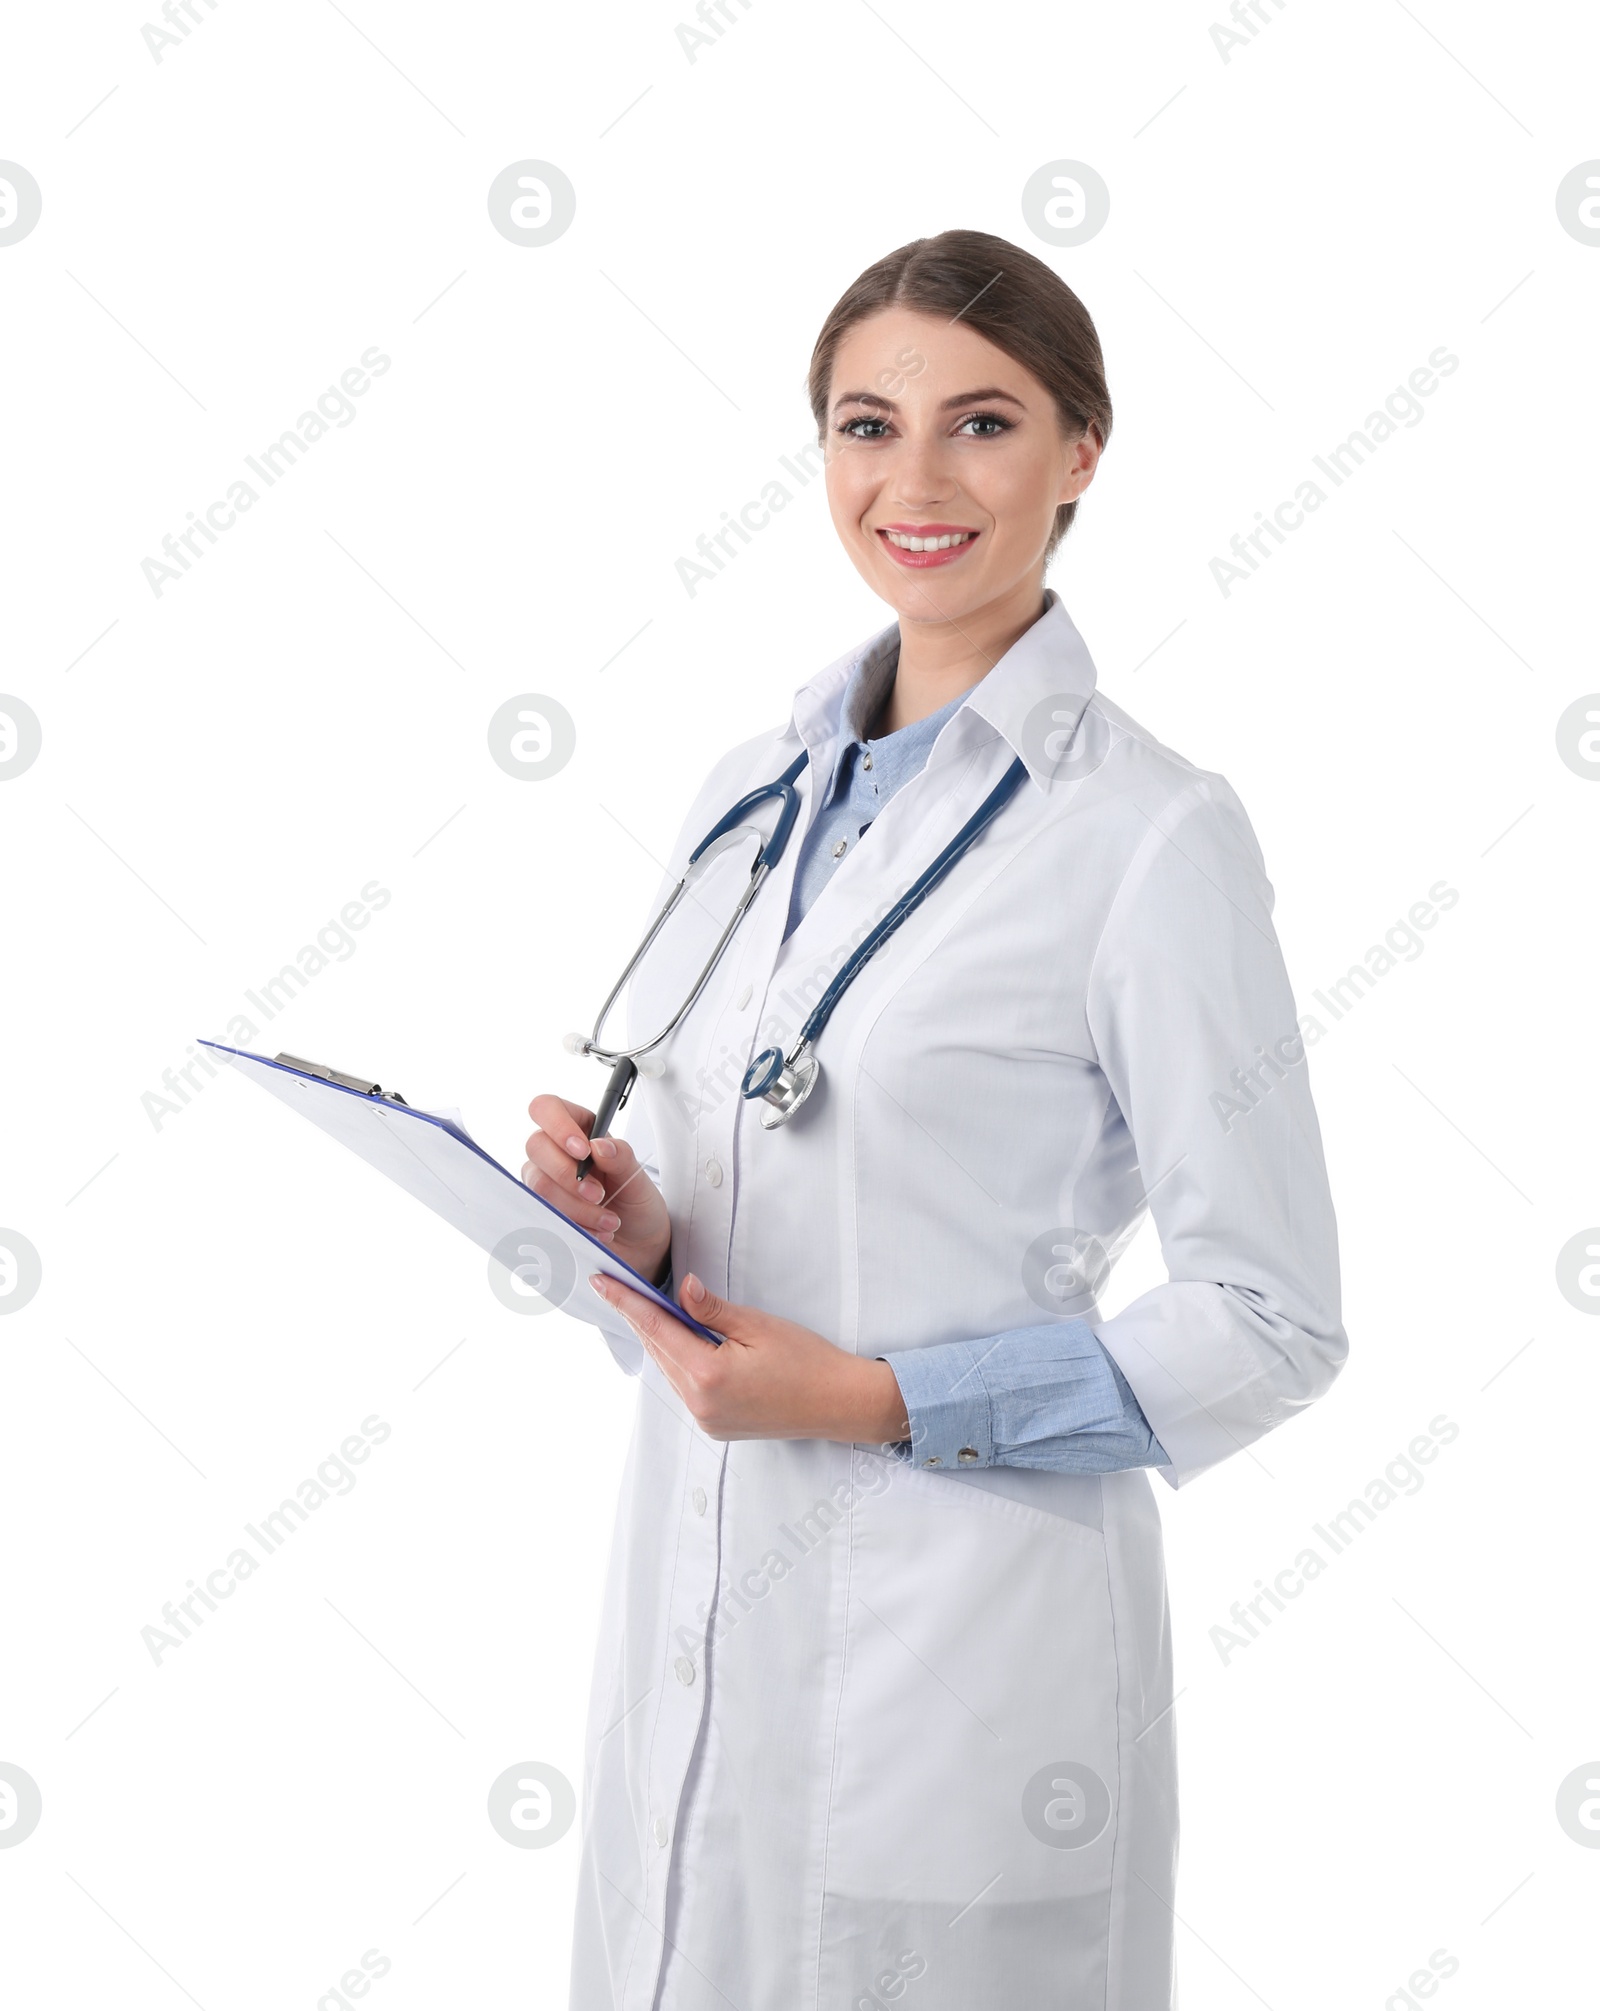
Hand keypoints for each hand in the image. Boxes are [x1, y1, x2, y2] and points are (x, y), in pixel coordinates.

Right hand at [522, 1093, 670, 1283]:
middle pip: (536, 1145)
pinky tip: (596, 1231)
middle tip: (598, 1195)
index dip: (559, 1126)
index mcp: (580, 1128)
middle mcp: (555, 1150)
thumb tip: (599, 1145)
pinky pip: (542, 1212)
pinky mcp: (541, 1208)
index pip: (548, 1108)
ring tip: (607, 1220)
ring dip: (575, 1206)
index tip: (583, 1152)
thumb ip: (621, 1157)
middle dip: (568, 1175)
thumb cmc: (635, 1202)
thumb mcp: (638, 1178)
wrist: (637, 1242)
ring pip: (538, 1183)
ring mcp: (544, 1179)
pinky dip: (573, 1225)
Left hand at [588, 1272, 910, 1445]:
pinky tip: (680, 1340)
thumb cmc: (807, 1361)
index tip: (601, 1283)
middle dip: (639, 1317)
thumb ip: (712, 1309)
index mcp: (708, 1375)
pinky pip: (684, 1386)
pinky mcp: (715, 1425)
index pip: (655, 1328)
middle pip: (658, 1349)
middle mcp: (699, 1403)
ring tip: (647, 1308)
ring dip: (659, 1339)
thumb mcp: (758, 1325)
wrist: (840, 1403)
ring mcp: (706, 1419)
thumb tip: (680, 1288)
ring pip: (669, 1369)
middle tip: (617, 1287)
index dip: (626, 1302)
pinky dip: (678, 1360)